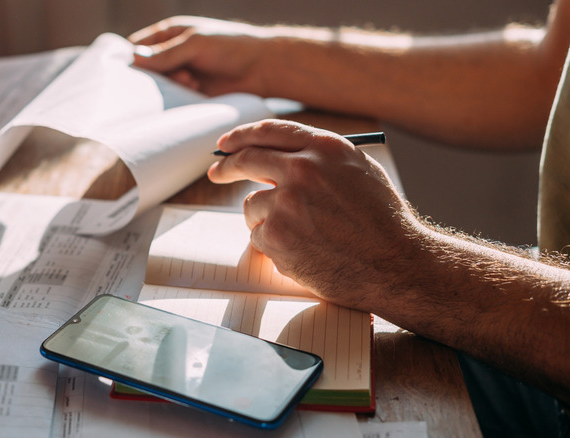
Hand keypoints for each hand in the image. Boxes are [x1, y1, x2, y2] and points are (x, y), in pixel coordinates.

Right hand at [128, 16, 271, 95]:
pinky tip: (185, 96)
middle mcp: (172, 55)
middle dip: (148, 79)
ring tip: (184, 85)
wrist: (262, 68)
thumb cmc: (230, 47)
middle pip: (146, 70)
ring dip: (166, 89)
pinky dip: (176, 101)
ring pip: (160, 87)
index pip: (138, 46)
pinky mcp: (191, 95)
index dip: (129, 59)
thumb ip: (165, 54)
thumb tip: (134, 59)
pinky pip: (175, 101)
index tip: (123, 74)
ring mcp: (182, 76)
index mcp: (170, 34)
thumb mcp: (195, 44)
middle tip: (158, 83)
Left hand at [207, 120, 424, 308]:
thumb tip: (276, 156)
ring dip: (265, 218)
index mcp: (324, 148)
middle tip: (216, 172)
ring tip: (303, 234)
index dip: (242, 136)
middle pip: (247, 159)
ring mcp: (287, 202)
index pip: (269, 131)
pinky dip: (274, 245)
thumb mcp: (358, 172)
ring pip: (253, 204)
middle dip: (226, 166)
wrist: (396, 265)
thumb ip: (318, 158)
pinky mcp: (277, 235)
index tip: (226, 144)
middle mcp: (303, 169)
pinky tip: (305, 251)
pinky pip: (259, 236)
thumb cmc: (382, 221)